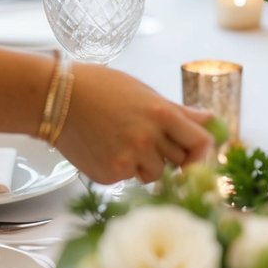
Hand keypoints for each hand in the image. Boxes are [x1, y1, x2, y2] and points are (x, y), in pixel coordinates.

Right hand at [57, 66, 213, 183]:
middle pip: (180, 161)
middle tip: (150, 139)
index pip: (201, 143)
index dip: (203, 153)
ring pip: (155, 174)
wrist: (56, 98)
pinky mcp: (109, 175)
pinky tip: (105, 148)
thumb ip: (179, 111)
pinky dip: (122, 169)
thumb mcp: (145, 93)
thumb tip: (211, 118)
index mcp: (162, 113)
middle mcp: (148, 138)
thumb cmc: (102, 88)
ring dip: (147, 164)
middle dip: (171, 155)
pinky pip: (129, 179)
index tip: (197, 156)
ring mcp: (128, 159)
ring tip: (123, 140)